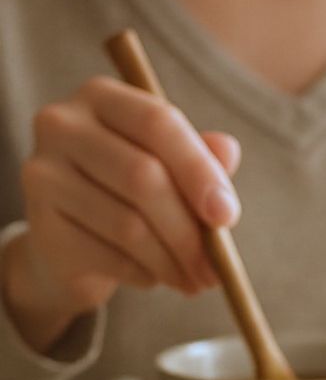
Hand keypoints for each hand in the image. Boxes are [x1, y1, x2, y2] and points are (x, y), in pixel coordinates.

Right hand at [3, 76, 241, 353]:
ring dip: (173, 263)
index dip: (200, 171)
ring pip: (129, 226)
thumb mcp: (172, 170)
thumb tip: (228, 149)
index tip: (228, 216)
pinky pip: (110, 258)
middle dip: (190, 233)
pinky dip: (146, 275)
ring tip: (196, 281)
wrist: (74, 243)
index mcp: (103, 98)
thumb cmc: (133, 196)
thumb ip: (202, 159)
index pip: (158, 123)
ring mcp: (44, 174)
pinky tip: (155, 277)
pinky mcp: (42, 225)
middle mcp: (63, 126)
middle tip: (217, 270)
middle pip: (143, 178)